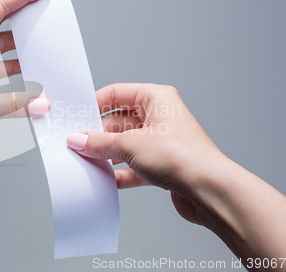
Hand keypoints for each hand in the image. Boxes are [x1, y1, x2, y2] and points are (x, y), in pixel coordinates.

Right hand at [67, 83, 285, 267]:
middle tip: (77, 143)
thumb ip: (100, 143)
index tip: (76, 116)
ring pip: (125, 144)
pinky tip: (105, 180)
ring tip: (87, 161)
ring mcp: (161, 142)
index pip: (117, 93)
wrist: (209, 191)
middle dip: (98, 134)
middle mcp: (160, 117)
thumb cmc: (182, 156)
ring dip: (107, 154)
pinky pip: (133, 165)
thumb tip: (78, 140)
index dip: (95, 104)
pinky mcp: (162, 164)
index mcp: (156, 98)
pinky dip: (119, 172)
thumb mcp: (130, 144)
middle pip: (118, 121)